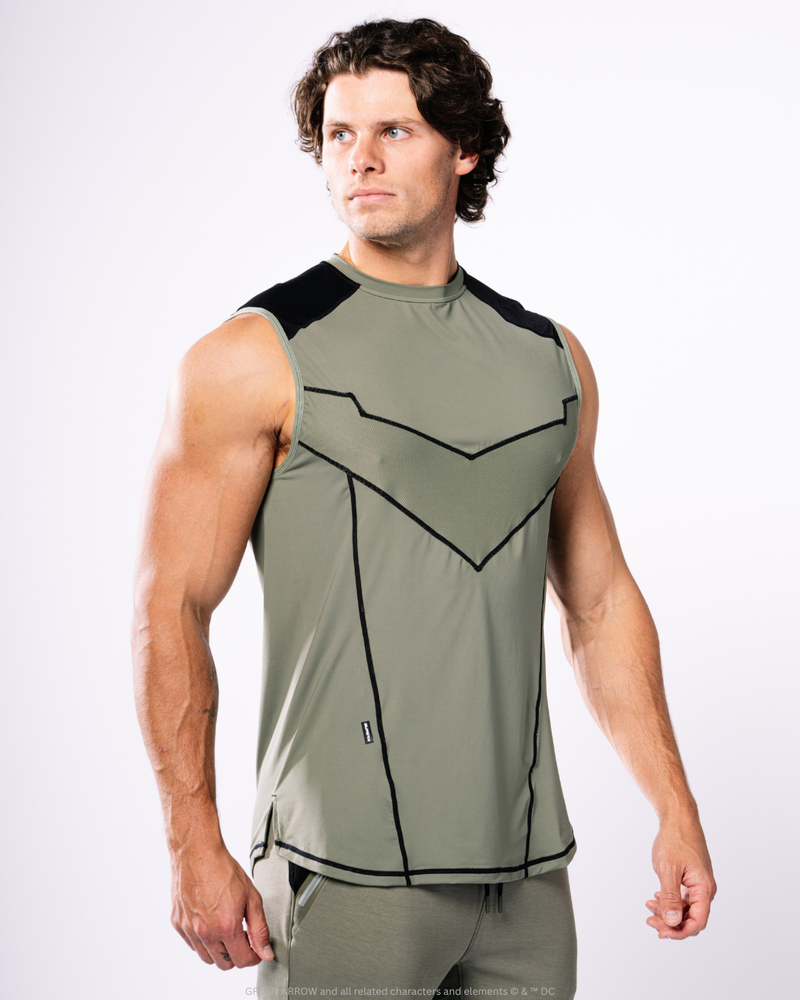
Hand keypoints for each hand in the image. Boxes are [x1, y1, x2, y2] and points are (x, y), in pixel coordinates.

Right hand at [170, 843, 273, 968]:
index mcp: (226, 926)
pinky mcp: (178, 924)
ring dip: (220, 951)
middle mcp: (205, 933)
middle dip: (237, 956)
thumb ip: (260, 928)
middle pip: (224, 964)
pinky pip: (192, 945)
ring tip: (227, 931)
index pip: (242, 960)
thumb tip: (266, 952)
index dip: (254, 957)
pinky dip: (203, 942)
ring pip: (207, 958)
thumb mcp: (251, 897)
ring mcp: (189, 930)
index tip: (256, 949)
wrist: (197, 853)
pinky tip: (211, 924)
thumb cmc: (223, 869)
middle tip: (243, 938)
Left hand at [646, 817, 715, 939]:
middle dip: (671, 923)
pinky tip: (656, 898)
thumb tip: (672, 922)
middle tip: (650, 920)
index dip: (680, 932)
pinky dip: (670, 900)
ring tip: (649, 906)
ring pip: (686, 908)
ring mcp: (699, 884)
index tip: (661, 932)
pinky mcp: (692, 878)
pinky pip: (684, 897)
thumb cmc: (675, 840)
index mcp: (704, 888)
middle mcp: (705, 889)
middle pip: (691, 918)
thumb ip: (670, 897)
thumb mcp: (668, 869)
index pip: (698, 922)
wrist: (678, 818)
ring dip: (668, 911)